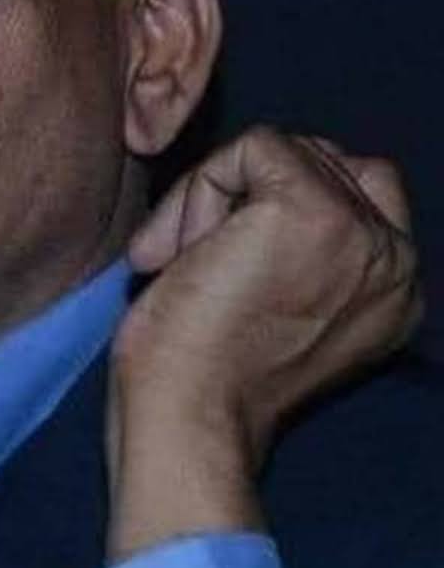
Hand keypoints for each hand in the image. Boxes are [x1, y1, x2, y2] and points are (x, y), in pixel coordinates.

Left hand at [105, 125, 421, 562]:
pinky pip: (253, 146)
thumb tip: (253, 177)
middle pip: (319, 160)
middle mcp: (395, 261)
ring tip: (178, 262)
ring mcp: (360, 232)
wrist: (187, 421)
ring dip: (210, 196)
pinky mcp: (310, 210)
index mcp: (396, 291)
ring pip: (280, 152)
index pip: (356, 187)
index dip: (273, 201)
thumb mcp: (275, 307)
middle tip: (184, 261)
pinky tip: (172, 255)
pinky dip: (198, 187)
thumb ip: (297, 249)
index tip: (219, 261)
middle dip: (239, 197)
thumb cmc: (203, 377)